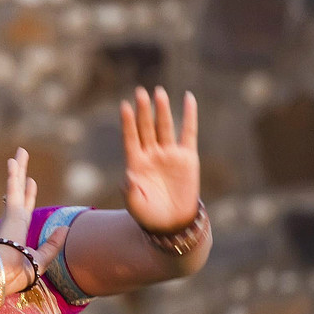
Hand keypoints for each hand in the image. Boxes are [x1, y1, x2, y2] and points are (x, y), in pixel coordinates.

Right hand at [0, 147, 66, 292]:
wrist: (5, 277)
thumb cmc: (20, 274)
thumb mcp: (42, 259)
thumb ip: (52, 244)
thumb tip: (65, 228)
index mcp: (19, 233)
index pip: (25, 209)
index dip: (28, 194)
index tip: (31, 181)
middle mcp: (14, 222)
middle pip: (19, 192)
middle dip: (21, 175)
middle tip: (20, 157)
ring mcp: (11, 216)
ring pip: (15, 187)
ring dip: (18, 169)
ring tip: (20, 151)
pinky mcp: (10, 213)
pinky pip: (13, 190)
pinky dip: (14, 175)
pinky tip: (13, 160)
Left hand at [120, 87, 199, 232]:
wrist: (172, 222)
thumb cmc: (149, 216)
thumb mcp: (136, 206)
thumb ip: (131, 192)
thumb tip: (128, 176)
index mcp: (136, 164)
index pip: (130, 138)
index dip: (127, 123)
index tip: (124, 105)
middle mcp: (151, 155)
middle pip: (146, 128)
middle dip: (143, 110)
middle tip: (140, 91)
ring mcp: (169, 154)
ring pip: (165, 127)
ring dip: (161, 110)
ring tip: (158, 92)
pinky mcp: (187, 157)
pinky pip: (188, 133)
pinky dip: (189, 116)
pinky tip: (188, 98)